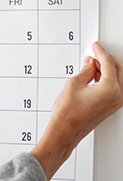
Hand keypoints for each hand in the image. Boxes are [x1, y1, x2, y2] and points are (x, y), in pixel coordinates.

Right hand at [31, 42, 122, 179]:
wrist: (64, 132)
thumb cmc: (67, 115)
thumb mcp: (73, 84)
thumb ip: (85, 71)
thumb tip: (90, 65)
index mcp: (110, 88)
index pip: (108, 64)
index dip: (100, 53)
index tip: (96, 47)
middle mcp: (117, 96)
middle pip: (117, 70)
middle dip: (105, 61)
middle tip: (93, 55)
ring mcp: (114, 103)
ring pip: (115, 79)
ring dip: (105, 71)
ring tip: (90, 67)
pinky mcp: (109, 108)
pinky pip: (112, 89)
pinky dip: (105, 81)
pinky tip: (93, 78)